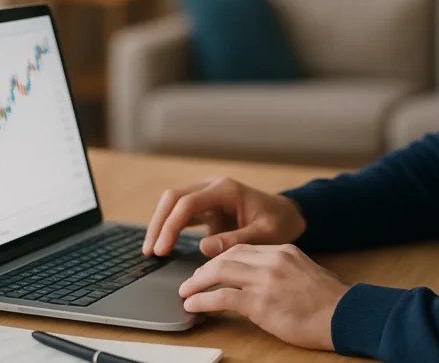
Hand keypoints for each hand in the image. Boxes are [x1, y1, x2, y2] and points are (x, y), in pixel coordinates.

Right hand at [142, 177, 306, 258]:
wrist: (288, 215)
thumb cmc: (279, 223)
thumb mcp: (265, 235)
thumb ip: (237, 240)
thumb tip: (204, 247)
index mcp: (226, 190)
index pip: (187, 203)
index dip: (171, 226)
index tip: (162, 248)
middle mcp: (213, 188)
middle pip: (173, 198)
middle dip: (159, 223)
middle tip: (150, 251)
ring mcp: (208, 196)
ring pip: (173, 204)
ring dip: (160, 225)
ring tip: (151, 251)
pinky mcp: (206, 207)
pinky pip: (181, 213)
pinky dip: (170, 227)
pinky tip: (163, 246)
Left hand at [178, 243, 349, 350]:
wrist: (345, 314)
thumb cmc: (329, 302)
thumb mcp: (304, 274)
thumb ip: (281, 271)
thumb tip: (259, 282)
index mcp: (283, 251)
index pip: (243, 248)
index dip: (222, 258)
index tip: (211, 268)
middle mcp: (272, 260)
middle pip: (227, 256)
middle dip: (205, 269)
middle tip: (192, 281)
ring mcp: (265, 280)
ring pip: (220, 272)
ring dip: (197, 283)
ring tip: (186, 292)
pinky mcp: (260, 303)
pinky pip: (222, 297)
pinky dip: (203, 300)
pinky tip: (194, 305)